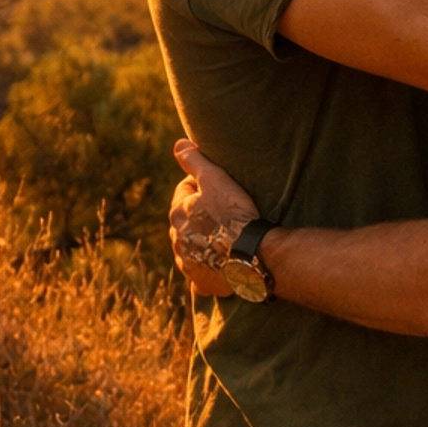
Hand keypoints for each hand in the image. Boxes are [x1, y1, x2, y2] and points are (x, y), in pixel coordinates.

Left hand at [170, 140, 260, 295]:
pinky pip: (200, 273)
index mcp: (177, 213)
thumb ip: (194, 161)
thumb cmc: (234, 213)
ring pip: (191, 246)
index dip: (202, 186)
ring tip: (225, 236)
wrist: (251, 254)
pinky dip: (207, 268)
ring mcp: (187, 263)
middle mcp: (176, 239)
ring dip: (202, 241)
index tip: (221, 188)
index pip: (184, 191)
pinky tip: (220, 264)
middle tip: (226, 211)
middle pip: (186, 220)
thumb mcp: (215, 179)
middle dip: (199, 215)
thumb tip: (178, 144)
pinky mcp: (201, 281)